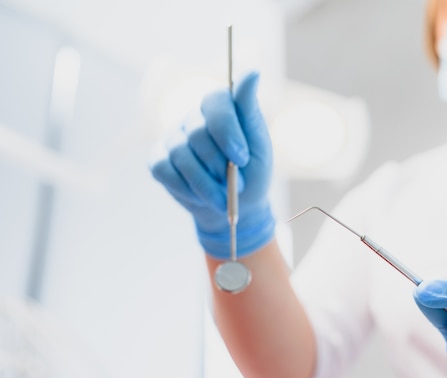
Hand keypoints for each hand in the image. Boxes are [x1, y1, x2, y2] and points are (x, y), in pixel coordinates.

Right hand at [150, 71, 274, 258]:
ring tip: (222, 198)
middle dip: (219, 165)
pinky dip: (185, 188)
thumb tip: (252, 72)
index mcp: (221, 108)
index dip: (227, 130)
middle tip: (237, 186)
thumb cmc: (252, 173)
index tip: (242, 158)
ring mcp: (173, 137)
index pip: (216, 101)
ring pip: (181, 155)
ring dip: (205, 183)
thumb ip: (250, 112)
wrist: (236, 208)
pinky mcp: (158, 159)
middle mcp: (194, 118)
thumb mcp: (260, 146)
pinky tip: (200, 197)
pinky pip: (164, 170)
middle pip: (197, 133)